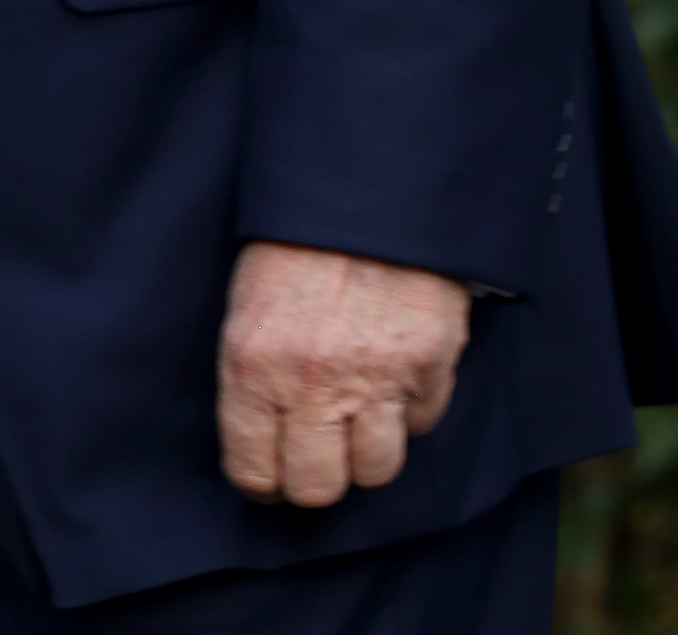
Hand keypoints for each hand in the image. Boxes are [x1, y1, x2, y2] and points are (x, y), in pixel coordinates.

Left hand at [214, 239, 471, 507]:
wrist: (370, 189)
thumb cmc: (297, 242)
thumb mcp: (248, 304)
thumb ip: (252, 376)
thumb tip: (261, 440)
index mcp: (252, 365)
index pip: (252, 470)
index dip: (263, 480)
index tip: (271, 474)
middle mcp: (312, 383)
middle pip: (317, 488)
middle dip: (316, 476)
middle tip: (318, 453)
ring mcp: (376, 378)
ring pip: (376, 470)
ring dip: (367, 451)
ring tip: (361, 418)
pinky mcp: (430, 366)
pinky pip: (422, 423)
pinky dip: (411, 410)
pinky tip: (397, 376)